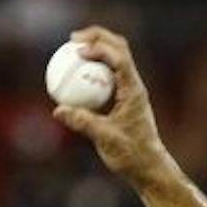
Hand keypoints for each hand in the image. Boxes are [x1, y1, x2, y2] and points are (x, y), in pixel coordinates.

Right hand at [53, 26, 172, 192]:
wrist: (149, 169)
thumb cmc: (133, 156)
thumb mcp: (106, 139)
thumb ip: (83, 123)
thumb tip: (58, 110)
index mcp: (133, 91)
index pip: (119, 58)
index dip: (99, 48)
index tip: (77, 51)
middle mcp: (133, 86)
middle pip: (118, 48)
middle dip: (96, 37)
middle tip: (72, 39)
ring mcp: (128, 90)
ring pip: (114, 58)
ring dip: (95, 48)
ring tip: (72, 50)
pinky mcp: (122, 99)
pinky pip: (106, 75)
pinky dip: (91, 68)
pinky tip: (74, 74)